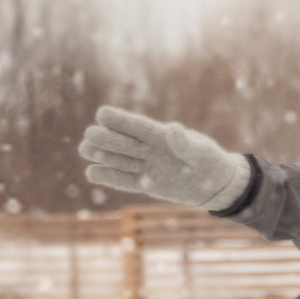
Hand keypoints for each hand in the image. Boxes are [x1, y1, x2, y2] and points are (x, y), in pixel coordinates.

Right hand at [78, 106, 250, 211]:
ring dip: (102, 154)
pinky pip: (124, 181)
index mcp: (162, 136)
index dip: (121, 120)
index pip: (138, 126)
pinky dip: (109, 177)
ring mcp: (146, 166)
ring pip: (119, 159)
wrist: (214, 185)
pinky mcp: (145, 184)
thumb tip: (172, 128)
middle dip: (107, 138)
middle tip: (89, 135)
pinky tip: (92, 173)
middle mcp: (150, 149)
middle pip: (124, 141)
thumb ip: (186, 144)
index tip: (102, 113)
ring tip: (85, 149)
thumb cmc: (211, 163)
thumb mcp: (202, 153)